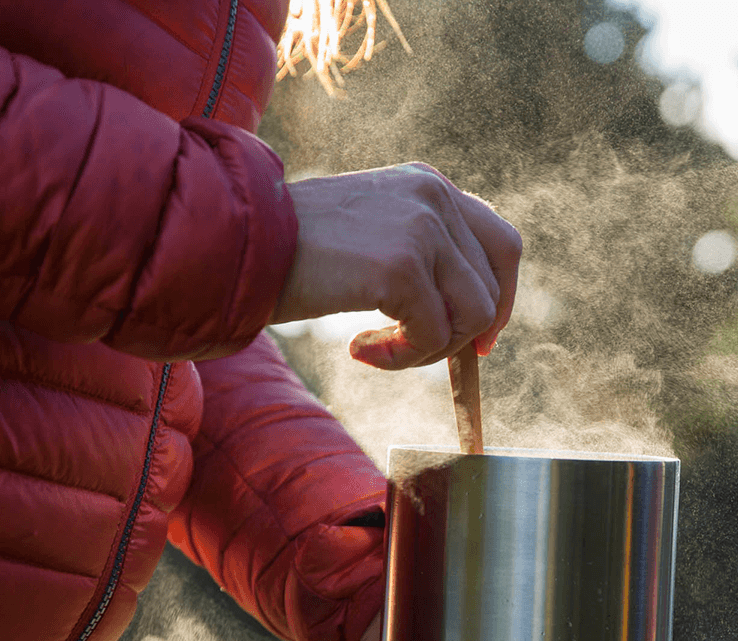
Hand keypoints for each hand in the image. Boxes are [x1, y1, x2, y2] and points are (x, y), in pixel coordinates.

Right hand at [273, 164, 521, 369]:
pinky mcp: (402, 266)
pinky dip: (402, 358)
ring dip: (429, 349)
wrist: (236, 243)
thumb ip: (420, 255)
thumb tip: (470, 315)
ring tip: (379, 350)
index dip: (501, 296)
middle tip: (422, 354)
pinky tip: (360, 350)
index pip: (501, 243)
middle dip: (465, 333)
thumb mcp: (370, 236)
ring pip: (472, 315)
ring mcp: (421, 228)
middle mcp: (433, 197)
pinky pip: (433, 336)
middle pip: (493, 283)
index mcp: (427, 185)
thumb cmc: (291, 250)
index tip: (481, 339)